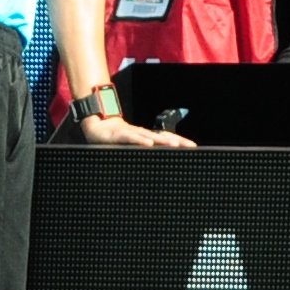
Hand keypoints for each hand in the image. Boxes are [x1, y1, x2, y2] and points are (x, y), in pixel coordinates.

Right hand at [80, 116, 196, 147]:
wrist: (97, 126)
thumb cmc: (114, 140)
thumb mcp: (130, 148)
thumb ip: (141, 154)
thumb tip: (156, 163)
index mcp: (145, 137)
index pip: (165, 138)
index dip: (179, 142)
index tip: (193, 147)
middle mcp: (141, 134)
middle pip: (162, 136)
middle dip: (176, 141)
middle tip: (188, 146)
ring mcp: (131, 133)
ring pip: (149, 136)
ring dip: (162, 140)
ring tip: (173, 144)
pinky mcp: (119, 135)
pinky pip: (131, 138)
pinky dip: (141, 140)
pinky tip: (149, 143)